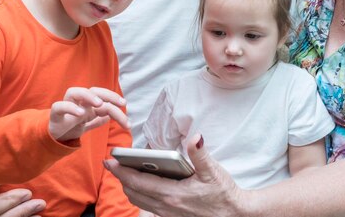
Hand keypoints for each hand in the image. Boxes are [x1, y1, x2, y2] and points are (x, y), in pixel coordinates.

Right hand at [49, 87, 128, 141]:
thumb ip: (97, 120)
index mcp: (86, 104)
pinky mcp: (55, 115)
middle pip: (92, 91)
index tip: (124, 104)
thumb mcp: (86, 124)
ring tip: (99, 104)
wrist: (52, 137)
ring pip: (74, 92)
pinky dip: (70, 108)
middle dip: (107, 94)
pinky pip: (59, 106)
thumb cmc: (70, 127)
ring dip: (88, 96)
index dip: (113, 98)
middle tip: (120, 103)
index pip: (102, 96)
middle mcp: (77, 102)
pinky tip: (81, 113)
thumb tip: (109, 117)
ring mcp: (66, 106)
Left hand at [104, 134, 244, 216]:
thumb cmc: (224, 194)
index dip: (121, 170)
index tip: (110, 160)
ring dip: (129, 187)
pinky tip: (145, 184)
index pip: (138, 181)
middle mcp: (166, 206)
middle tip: (112, 163)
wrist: (234, 216)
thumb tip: (195, 137)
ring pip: (139, 201)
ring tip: (125, 172)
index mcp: (172, 194)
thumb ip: (200, 154)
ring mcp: (167, 214)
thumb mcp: (213, 172)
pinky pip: (148, 206)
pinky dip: (140, 194)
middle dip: (120, 177)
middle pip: (133, 192)